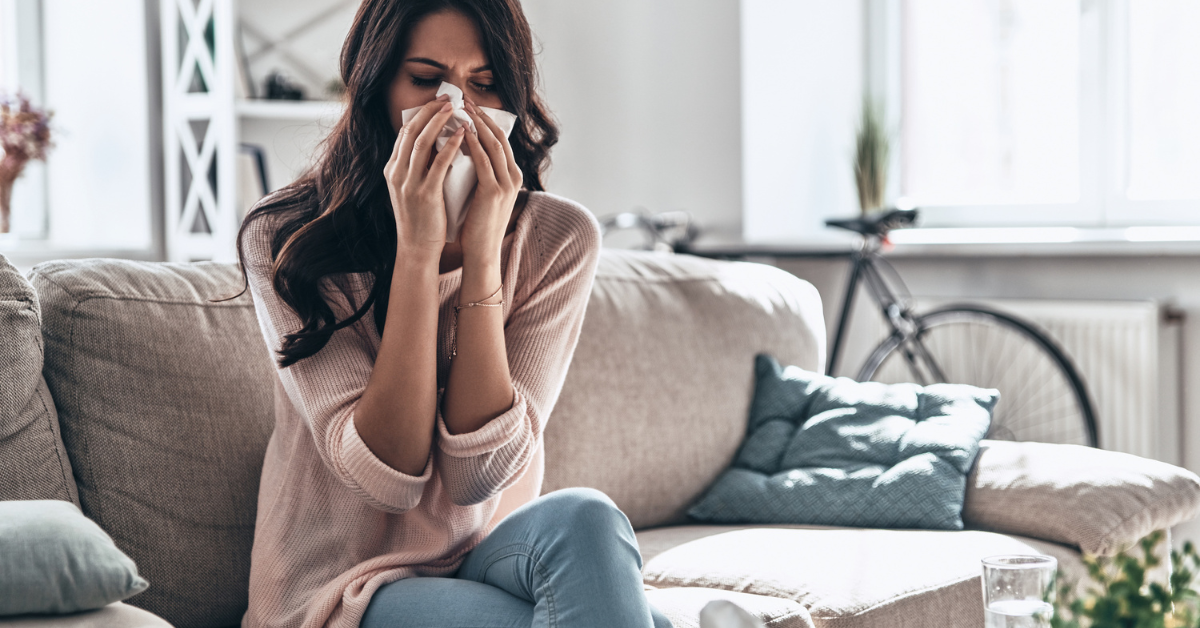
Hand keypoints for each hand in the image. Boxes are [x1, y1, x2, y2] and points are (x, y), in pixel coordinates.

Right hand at [384, 94, 465, 254]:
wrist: (417, 248)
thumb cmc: (420, 219)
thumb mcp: (412, 188)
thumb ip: (418, 167)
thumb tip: (437, 143)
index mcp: (392, 170)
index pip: (404, 133)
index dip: (421, 114)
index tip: (437, 102)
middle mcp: (396, 173)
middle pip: (411, 131)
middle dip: (430, 111)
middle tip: (448, 98)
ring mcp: (408, 183)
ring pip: (422, 142)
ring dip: (440, 121)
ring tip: (456, 109)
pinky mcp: (425, 194)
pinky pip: (438, 163)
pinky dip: (451, 145)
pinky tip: (463, 134)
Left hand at [457, 98, 522, 264]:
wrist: (481, 251)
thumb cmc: (477, 224)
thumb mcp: (483, 193)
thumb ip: (481, 173)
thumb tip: (464, 150)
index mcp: (512, 176)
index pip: (501, 140)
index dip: (486, 121)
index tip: (469, 106)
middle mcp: (514, 177)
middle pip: (499, 137)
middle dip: (482, 116)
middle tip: (465, 99)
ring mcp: (506, 184)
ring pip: (493, 145)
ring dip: (477, 124)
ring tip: (461, 109)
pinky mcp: (494, 192)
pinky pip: (483, 161)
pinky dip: (473, 144)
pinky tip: (461, 132)